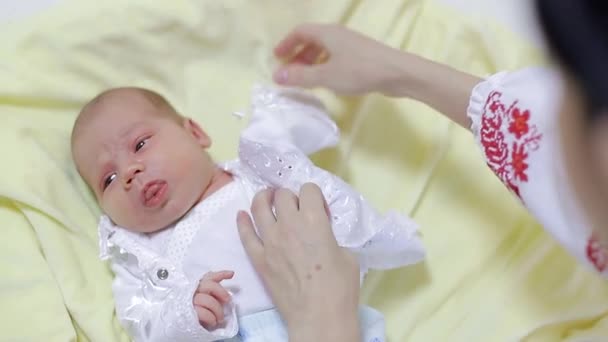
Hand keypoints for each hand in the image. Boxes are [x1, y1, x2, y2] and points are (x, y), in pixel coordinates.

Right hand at [193, 270, 233, 329]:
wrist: (180, 329)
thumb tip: (227, 297)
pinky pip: (203, 313)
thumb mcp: (205, 304)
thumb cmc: (196, 315)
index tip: (232, 274)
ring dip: (217, 310)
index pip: (208, 277)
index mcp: (196, 287)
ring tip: (220, 319)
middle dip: (221, 291)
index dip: (221, 274)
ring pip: (207, 300)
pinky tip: (213, 322)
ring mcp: (189, 302)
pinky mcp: (188, 314)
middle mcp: (191, 292)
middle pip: (208, 285)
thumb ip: (213, 296)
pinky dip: (211, 318)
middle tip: (228, 300)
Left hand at [237, 183, 360, 341]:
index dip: (315, 195)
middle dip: (290, 196)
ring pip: (258, 207)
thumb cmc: (340, 287)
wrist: (319, 316)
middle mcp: (288, 224)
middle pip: (282, 195)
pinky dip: (242, 222)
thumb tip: (322, 236)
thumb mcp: (348, 254)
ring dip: (263, 198)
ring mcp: (269, 241)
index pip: (309, 189)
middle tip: (295, 207)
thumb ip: (331, 237)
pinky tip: (242, 216)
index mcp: (314, 220)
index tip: (319, 209)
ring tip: (267, 199)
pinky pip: (245, 234)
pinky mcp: (258, 258)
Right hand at [273, 23, 480, 127]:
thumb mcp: (326, 76)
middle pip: (313, 40)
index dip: (287, 43)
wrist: (398, 73)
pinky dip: (325, 66)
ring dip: (312, 62)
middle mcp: (339, 35)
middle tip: (290, 72)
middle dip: (299, 55)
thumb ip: (301, 77)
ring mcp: (352, 45)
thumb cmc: (360, 71)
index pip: (301, 31)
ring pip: (325, 49)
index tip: (278, 58)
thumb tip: (276, 76)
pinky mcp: (362, 56)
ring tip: (306, 79)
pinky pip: (336, 57)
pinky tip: (328, 82)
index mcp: (328, 33)